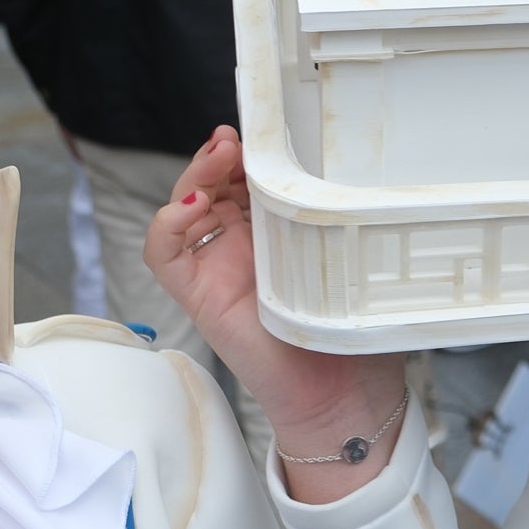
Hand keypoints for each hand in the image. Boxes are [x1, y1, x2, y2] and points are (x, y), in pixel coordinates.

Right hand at [145, 129, 406, 498]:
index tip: (268, 129)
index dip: (251, 151)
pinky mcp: (199, 298)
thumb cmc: (354, 335)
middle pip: (212, 182)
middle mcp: (241, 246)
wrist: (343, 399)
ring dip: (194, 175)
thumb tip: (365, 171)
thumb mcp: (355, 261)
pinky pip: (164, 255)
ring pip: (183, 207)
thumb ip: (348, 222)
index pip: (248, 177)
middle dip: (220, 154)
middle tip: (237, 140)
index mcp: (277, 233)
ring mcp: (216, 269)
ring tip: (219, 157)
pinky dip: (167, 224)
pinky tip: (192, 206)